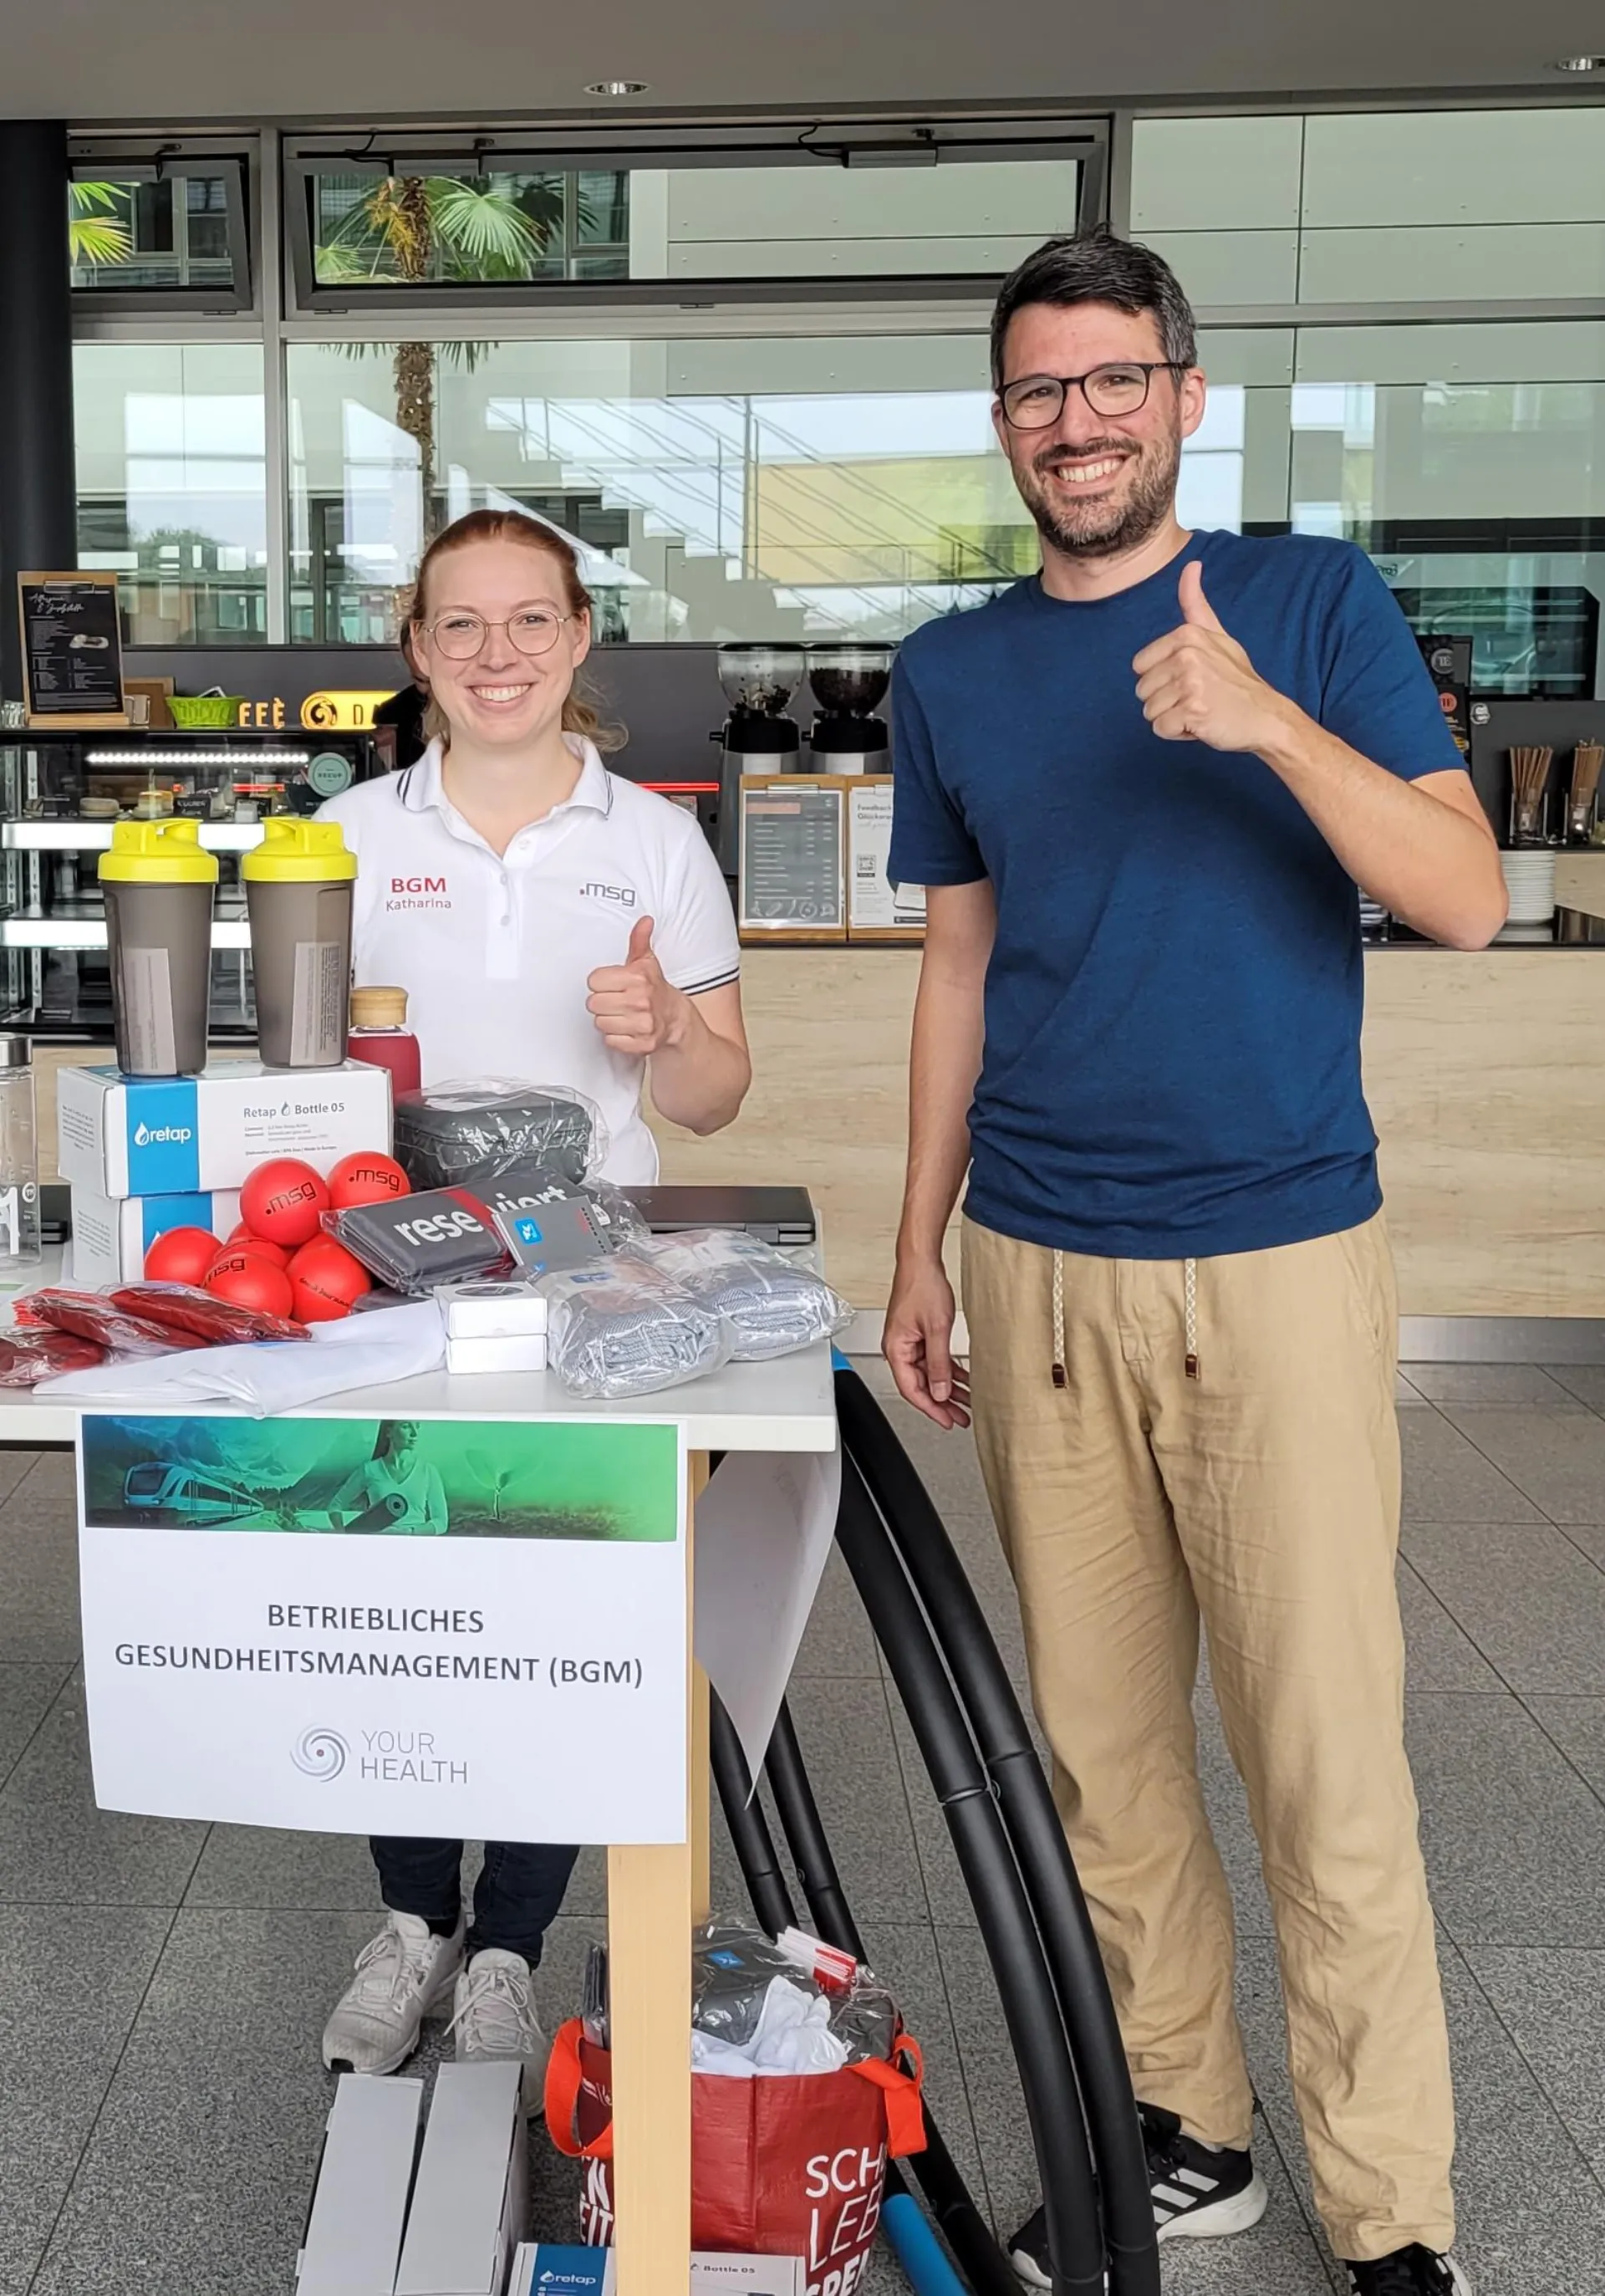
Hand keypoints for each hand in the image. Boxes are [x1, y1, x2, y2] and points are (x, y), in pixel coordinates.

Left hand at [587, 916, 687, 1055]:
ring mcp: (642, 1024)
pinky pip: (610, 1040)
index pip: (593, 980)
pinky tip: (626, 1028)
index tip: (612, 984)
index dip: (600, 983)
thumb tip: (645, 920)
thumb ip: (639, 940)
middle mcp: (640, 1001)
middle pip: (593, 1003)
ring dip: (608, 1020)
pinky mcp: (641, 1043)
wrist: (676, 1019)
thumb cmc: (655, 989)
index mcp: (637, 978)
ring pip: (600, 1022)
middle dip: (602, 1002)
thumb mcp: (646, 962)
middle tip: (616, 1001)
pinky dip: (616, 1037)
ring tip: (622, 1015)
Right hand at [883, 1255, 970, 1430]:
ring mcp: (909, 1342)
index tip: (947, 1421)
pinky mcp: (919, 1335)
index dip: (930, 1408)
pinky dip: (948, 1371)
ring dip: (948, 1388)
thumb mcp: (936, 1329)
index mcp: (895, 1350)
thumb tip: (940, 1391)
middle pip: (921, 1385)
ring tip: (966, 1403)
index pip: (911, 1390)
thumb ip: (939, 1363)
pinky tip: (963, 1380)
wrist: (921, 1261)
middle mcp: (899, 1349)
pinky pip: (933, 1360)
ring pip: (929, 1374)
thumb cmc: (922, 1286)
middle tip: (961, 1418)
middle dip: (942, 1403)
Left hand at [1132, 562, 1299, 754]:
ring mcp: (1190, 682)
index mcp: (1186, 634)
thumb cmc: (1238, 679)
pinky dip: (1178, 733)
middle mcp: (1186, 654)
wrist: (1266, 715)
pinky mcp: (1193, 710)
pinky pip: (1161, 728)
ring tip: (1200, 709)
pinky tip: (1202, 723)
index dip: (1162, 680)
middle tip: (1197, 697)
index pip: (1140, 666)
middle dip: (1166, 701)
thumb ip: (1195, 605)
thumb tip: (1191, 565)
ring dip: (1172, 718)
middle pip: (1142, 690)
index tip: (1191, 680)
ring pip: (1150, 711)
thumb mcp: (1218, 635)